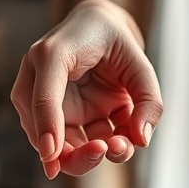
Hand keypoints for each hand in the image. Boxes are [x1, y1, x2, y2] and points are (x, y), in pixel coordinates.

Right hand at [11, 0, 162, 178]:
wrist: (100, 31)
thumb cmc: (116, 40)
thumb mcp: (140, 63)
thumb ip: (148, 100)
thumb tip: (141, 140)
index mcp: (53, 56)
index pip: (44, 96)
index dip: (46, 126)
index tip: (50, 155)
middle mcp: (40, 80)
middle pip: (44, 132)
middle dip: (75, 155)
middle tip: (104, 151)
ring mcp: (49, 103)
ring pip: (58, 146)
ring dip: (91, 156)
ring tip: (123, 145)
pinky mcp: (62, 119)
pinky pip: (77, 145)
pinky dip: (100, 149)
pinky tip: (121, 139)